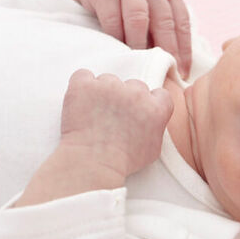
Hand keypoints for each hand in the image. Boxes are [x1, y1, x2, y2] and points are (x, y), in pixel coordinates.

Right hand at [54, 0, 192, 76]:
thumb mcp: (150, 5)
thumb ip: (162, 26)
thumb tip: (177, 65)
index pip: (182, 22)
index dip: (184, 49)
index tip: (184, 72)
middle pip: (163, 21)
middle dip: (166, 49)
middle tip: (165, 72)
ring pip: (138, 18)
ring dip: (140, 44)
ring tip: (141, 63)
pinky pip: (112, 18)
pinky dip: (116, 36)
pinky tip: (119, 50)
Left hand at [58, 69, 173, 179]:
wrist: (92, 162)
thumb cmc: (123, 161)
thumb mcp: (154, 148)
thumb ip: (157, 127)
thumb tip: (153, 119)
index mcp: (156, 107)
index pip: (158, 93)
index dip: (148, 102)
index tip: (138, 111)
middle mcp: (136, 93)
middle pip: (134, 85)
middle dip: (125, 97)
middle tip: (112, 115)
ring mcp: (110, 86)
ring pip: (108, 80)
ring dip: (102, 92)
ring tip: (94, 113)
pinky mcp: (85, 85)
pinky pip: (83, 76)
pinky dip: (81, 86)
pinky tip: (80, 101)